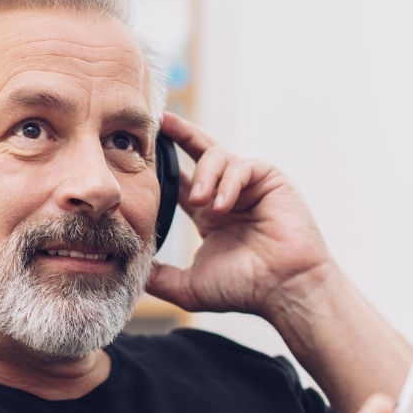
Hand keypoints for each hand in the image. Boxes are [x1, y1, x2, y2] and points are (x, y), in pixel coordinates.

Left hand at [147, 112, 335, 318]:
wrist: (284, 289)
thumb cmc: (245, 288)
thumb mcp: (189, 286)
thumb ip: (159, 277)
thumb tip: (128, 273)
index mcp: (209, 214)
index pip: (181, 180)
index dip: (163, 163)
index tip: (140, 150)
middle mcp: (228, 195)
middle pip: (200, 153)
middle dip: (180, 135)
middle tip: (159, 123)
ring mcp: (249, 186)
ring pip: (217, 157)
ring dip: (205, 176)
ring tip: (200, 202)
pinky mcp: (270, 180)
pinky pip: (242, 166)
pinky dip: (228, 183)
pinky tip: (222, 206)